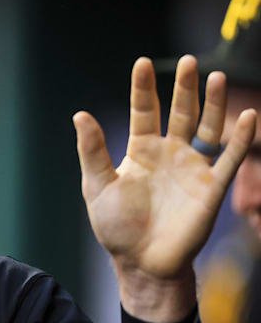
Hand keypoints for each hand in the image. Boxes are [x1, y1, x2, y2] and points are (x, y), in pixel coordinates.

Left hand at [74, 56, 256, 322]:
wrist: (142, 262)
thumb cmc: (116, 227)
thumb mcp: (97, 185)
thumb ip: (92, 151)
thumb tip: (79, 114)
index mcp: (140, 150)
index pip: (143, 111)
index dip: (143, 88)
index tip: (142, 62)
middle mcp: (169, 153)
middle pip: (179, 112)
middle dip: (185, 87)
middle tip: (190, 60)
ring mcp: (192, 167)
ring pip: (207, 127)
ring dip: (213, 104)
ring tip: (215, 77)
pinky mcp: (212, 186)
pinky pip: (230, 158)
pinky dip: (241, 138)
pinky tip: (249, 116)